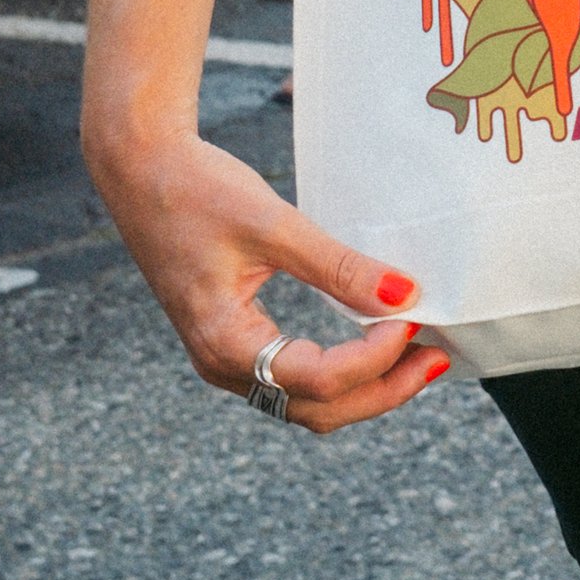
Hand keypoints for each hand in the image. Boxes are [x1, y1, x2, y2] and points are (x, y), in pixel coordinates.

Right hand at [87, 123, 446, 435]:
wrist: (141, 170)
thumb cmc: (197, 190)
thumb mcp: (274, 224)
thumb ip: (338, 266)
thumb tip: (405, 294)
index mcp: (224, 343)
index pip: (318, 379)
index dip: (374, 358)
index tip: (413, 320)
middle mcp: (222, 365)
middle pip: (316, 409)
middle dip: (382, 391)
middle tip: (438, 358)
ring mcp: (226, 358)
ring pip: (306, 402)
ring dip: (366, 387)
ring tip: (419, 357)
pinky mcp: (235, 339)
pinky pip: (294, 378)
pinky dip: (342, 372)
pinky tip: (375, 345)